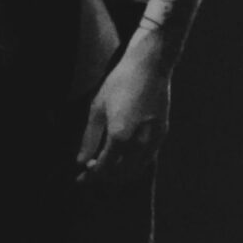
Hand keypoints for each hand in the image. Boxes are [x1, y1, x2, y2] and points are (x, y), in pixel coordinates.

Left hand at [76, 35, 171, 184]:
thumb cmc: (120, 82)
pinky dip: (133, 164)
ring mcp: (153, 139)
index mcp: (120, 136)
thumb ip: (89, 139)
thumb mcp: (97, 107)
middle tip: (90, 173)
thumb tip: (81, 162)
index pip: (103, 168)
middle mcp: (139, 143)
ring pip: (135, 169)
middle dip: (103, 178)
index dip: (90, 176)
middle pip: (119, 174)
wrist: (151, 64)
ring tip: (106, 167)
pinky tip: (123, 157)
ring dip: (119, 174)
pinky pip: (147, 159)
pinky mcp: (162, 134)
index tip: (80, 178)